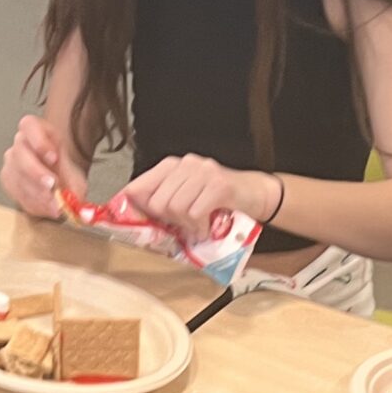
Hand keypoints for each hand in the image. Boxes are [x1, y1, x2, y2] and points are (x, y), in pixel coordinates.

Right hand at [0, 114, 81, 219]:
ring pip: (16, 176)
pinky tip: (46, 207)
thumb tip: (74, 200)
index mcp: (36, 130)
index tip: (53, 157)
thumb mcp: (73, 171)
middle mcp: (20, 144)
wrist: (56, 182)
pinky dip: (33, 203)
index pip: (29, 126)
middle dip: (36, 172)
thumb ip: (72, 183)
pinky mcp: (8, 182)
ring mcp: (11, 163)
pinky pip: (16, 193)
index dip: (39, 141)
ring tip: (54, 203)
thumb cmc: (62, 170)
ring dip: (36, 192)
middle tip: (52, 185)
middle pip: (20, 153)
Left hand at [120, 154, 274, 235]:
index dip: (136, 208)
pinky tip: (207, 227)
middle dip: (169, 221)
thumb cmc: (217, 199)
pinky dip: (200, 227)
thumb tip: (136, 219)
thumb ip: (164, 202)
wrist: (254, 193)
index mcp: (171, 166)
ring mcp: (202, 172)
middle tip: (183, 226)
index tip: (143, 222)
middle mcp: (185, 164)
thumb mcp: (187, 196)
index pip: (138, 186)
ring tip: (198, 227)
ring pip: (176, 208)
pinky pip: (195, 213)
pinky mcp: (218, 185)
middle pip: (158, 202)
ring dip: (187, 226)